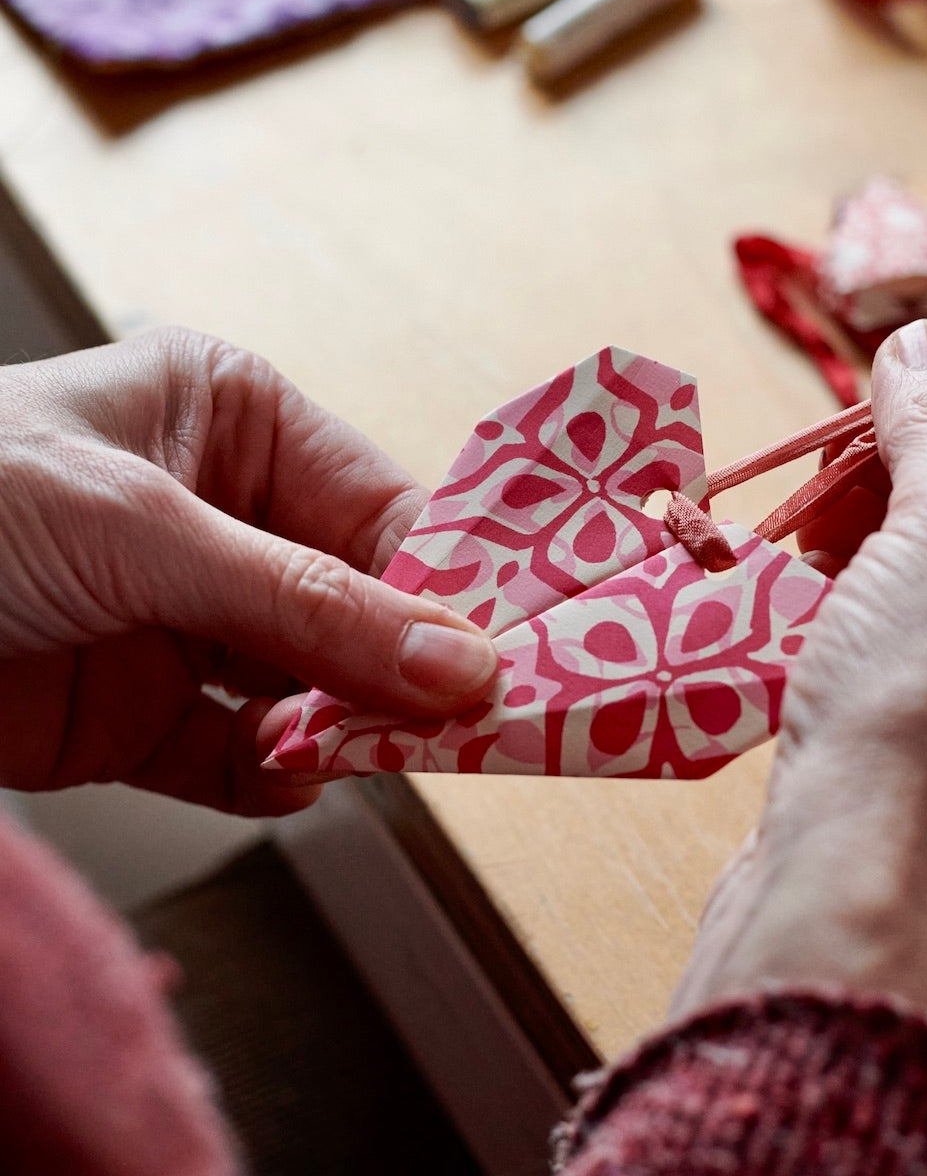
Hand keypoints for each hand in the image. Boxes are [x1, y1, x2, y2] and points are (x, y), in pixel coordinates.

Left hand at [0, 329, 496, 814]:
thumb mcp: (142, 530)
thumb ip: (309, 603)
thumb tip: (463, 663)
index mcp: (237, 422)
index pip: (384, 507)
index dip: (451, 580)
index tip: (511, 650)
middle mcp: (229, 518)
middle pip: (364, 602)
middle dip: (403, 663)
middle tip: (463, 720)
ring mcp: (192, 620)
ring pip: (317, 683)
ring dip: (345, 724)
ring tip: (369, 750)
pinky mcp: (150, 712)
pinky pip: (245, 753)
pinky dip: (274, 776)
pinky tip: (282, 775)